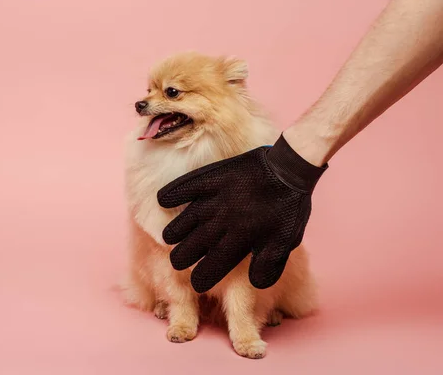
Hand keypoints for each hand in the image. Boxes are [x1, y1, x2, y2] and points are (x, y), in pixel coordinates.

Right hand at [157, 134, 327, 292]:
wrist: (289, 168)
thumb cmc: (288, 206)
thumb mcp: (286, 241)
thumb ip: (269, 264)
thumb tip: (255, 284)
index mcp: (241, 239)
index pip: (214, 267)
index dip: (202, 279)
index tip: (196, 284)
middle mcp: (222, 221)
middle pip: (192, 247)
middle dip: (181, 259)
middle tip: (177, 262)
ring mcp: (214, 198)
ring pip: (184, 221)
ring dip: (174, 232)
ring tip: (169, 238)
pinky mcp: (211, 178)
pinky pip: (185, 187)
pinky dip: (172, 194)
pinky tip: (163, 200)